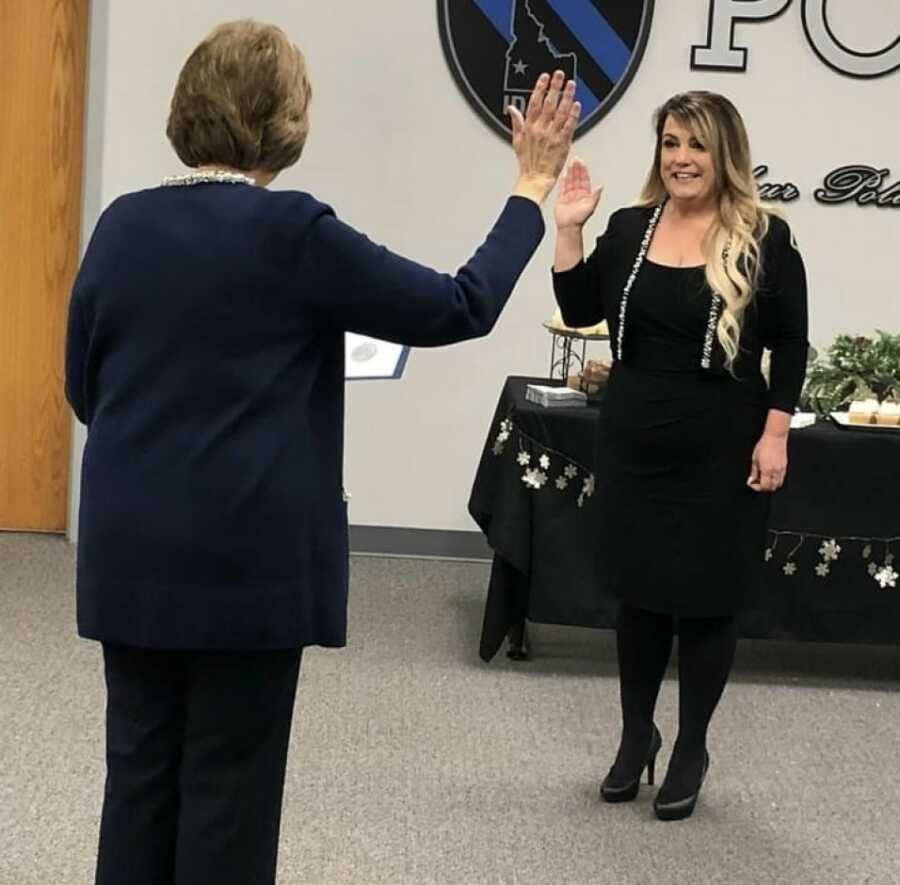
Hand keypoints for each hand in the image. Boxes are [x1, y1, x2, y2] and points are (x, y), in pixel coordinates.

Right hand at [509, 71, 580, 204]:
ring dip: (566, 96)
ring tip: (571, 85)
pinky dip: (573, 115)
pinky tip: (576, 105)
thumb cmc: (527, 164)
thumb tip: (512, 109)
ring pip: (560, 112)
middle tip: (560, 74)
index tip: (545, 77)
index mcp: (529, 128)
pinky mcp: (562, 144)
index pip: (534, 103)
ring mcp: (552, 136)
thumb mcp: (517, 141)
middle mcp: (540, 129)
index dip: (540, 88)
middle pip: (548, 103)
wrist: (535, 180)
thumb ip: (516, 122)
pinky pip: (569, 126)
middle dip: (554, 87)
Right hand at [555, 158, 601, 229]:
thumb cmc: (580, 219)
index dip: (583, 171)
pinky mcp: (561, 199)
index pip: (584, 180)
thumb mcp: (591, 206)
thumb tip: (601, 187)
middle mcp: (577, 194)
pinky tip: (564, 175)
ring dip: (570, 172)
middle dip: (576, 169)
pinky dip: (563, 181)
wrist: (568, 226)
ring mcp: (569, 196)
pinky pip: (562, 188)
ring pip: (570, 181)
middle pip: (577, 178)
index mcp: (585, 195)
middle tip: (575, 160)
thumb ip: (595, 195)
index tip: (582, 163)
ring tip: (570, 164)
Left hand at [747, 433, 787, 492]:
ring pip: (778, 484)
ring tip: (763, 479)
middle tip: (757, 482)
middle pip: (772, 488)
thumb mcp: (754, 459)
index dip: (757, 488)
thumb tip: (751, 480)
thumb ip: (753, 472)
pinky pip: (782, 478)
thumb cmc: (764, 445)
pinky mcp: (785, 466)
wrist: (775, 437)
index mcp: (767, 470)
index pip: (764, 486)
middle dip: (764, 488)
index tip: (752, 484)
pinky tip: (770, 474)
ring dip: (771, 485)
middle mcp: (776, 471)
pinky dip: (776, 480)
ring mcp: (782, 469)